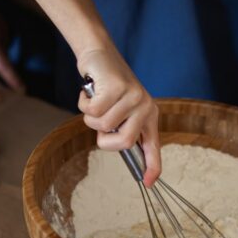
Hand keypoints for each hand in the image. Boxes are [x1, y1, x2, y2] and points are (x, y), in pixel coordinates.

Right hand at [77, 48, 160, 184]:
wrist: (99, 55)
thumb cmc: (107, 86)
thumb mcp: (120, 109)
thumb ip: (123, 127)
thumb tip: (124, 150)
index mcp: (148, 115)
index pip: (153, 146)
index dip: (152, 166)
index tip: (148, 183)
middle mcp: (145, 107)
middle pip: (124, 142)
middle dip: (104, 139)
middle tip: (99, 122)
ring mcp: (133, 96)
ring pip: (104, 125)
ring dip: (90, 116)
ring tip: (94, 100)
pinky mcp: (117, 87)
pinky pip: (94, 110)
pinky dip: (84, 103)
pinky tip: (89, 91)